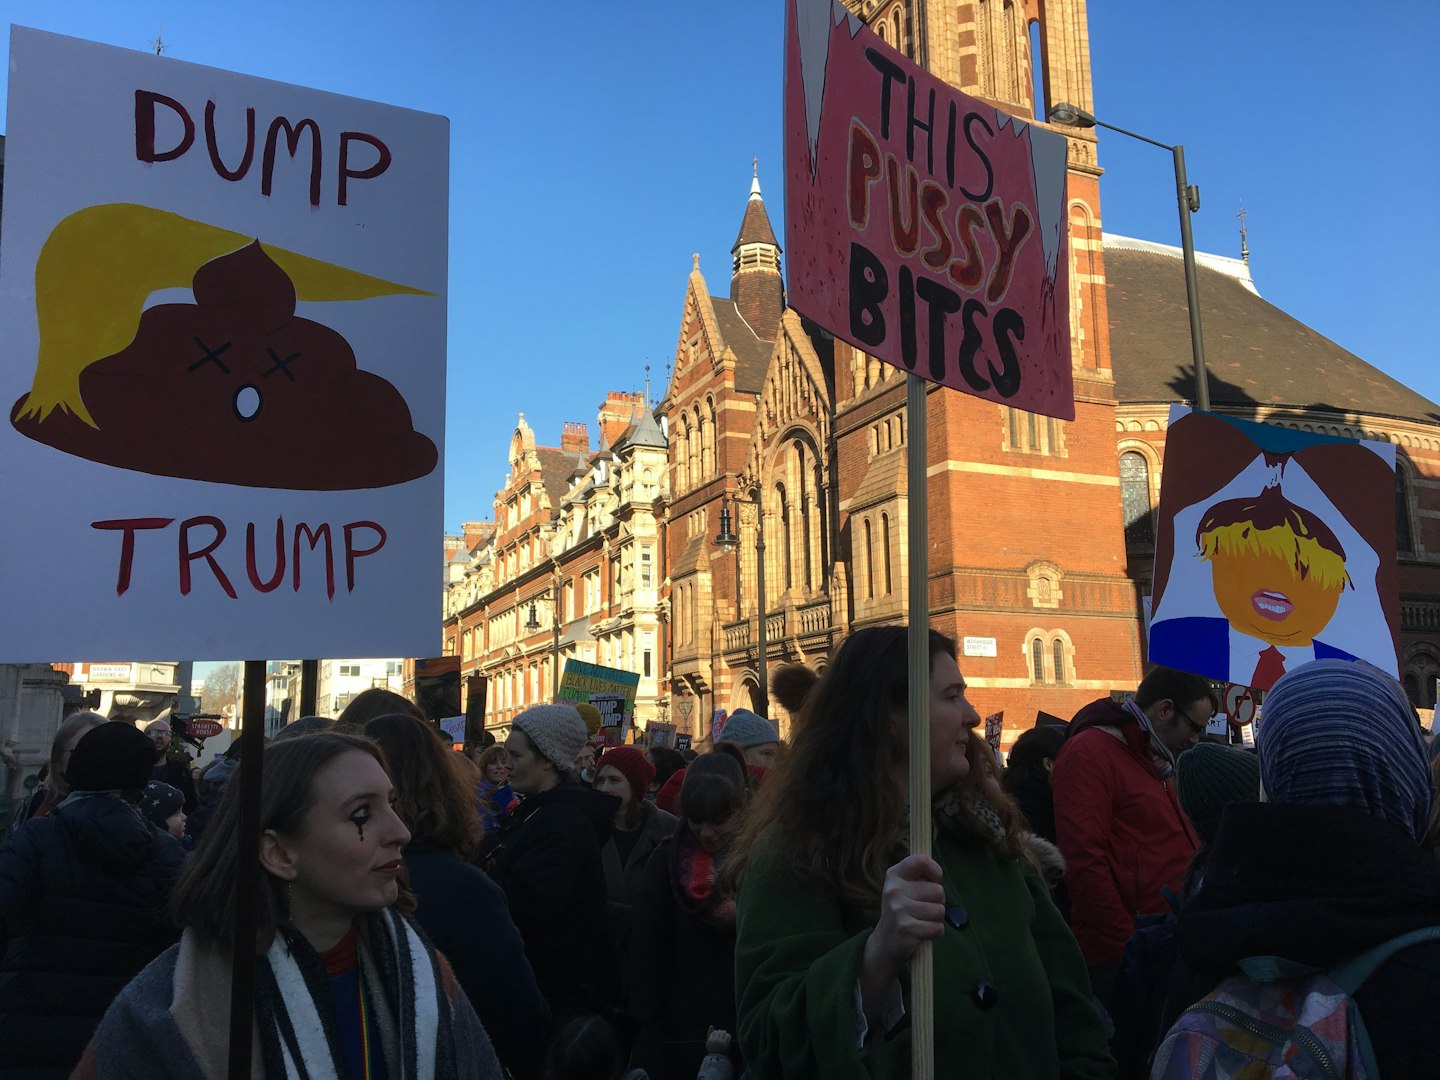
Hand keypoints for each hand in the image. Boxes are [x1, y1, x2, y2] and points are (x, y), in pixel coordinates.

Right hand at [705, 1027, 732, 1054]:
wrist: (719, 1060)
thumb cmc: (714, 1051)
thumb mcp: (709, 1043)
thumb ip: (709, 1033)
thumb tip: (711, 1025)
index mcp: (710, 1040)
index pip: (715, 1032)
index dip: (717, 1034)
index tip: (719, 1039)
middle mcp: (715, 1040)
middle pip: (720, 1031)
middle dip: (721, 1034)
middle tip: (722, 1039)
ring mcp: (720, 1042)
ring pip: (724, 1032)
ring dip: (725, 1035)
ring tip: (725, 1039)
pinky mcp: (726, 1044)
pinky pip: (728, 1036)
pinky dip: (729, 1037)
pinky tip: (728, 1040)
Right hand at [863, 853, 945, 985]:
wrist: (885, 941)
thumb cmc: (903, 910)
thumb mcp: (904, 887)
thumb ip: (920, 876)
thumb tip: (937, 874)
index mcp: (894, 875)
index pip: (920, 861)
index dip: (934, 869)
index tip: (936, 878)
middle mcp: (894, 890)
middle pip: (938, 891)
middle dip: (938, 902)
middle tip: (924, 908)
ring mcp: (898, 910)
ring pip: (940, 911)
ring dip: (937, 919)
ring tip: (922, 920)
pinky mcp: (906, 929)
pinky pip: (938, 928)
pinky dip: (935, 931)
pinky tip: (923, 932)